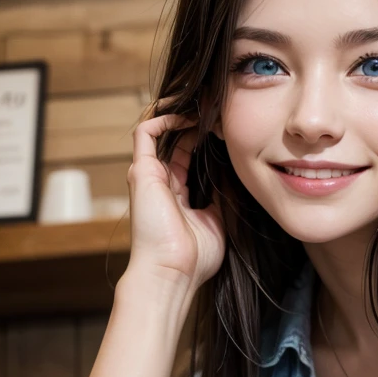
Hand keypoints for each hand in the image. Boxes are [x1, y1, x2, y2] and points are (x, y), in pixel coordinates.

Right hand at [124, 110, 226, 292]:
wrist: (173, 273)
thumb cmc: (194, 258)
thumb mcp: (216, 220)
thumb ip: (221, 197)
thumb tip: (236, 176)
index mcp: (174, 193)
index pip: (185, 154)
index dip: (203, 136)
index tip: (225, 126)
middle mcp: (158, 181)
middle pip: (172, 138)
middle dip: (194, 120)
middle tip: (218, 107)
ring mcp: (148, 175)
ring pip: (158, 129)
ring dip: (179, 113)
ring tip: (204, 103)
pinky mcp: (141, 171)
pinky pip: (145, 132)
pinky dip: (163, 116)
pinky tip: (188, 113)